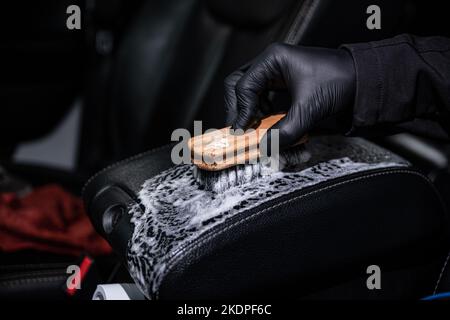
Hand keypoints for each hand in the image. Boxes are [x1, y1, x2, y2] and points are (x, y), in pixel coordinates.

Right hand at [224, 43, 355, 148]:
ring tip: (255, 127)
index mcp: (273, 59)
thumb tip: (264, 148)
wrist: (362, 80)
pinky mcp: (282, 81)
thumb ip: (285, 131)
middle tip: (240, 128)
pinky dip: (260, 110)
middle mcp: (271, 62)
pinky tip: (269, 122)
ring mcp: (276, 71)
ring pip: (247, 90)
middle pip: (237, 84)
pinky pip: (261, 95)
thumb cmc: (339, 82)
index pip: (243, 86)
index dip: (240, 111)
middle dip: (237, 107)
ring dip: (249, 110)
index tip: (241, 131)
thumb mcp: (308, 110)